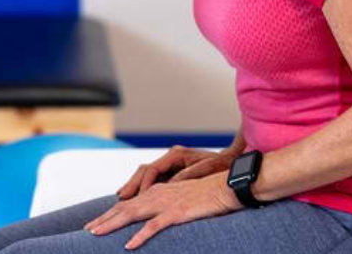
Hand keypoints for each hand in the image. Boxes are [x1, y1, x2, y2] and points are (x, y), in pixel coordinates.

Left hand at [86, 173, 239, 249]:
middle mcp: (156, 195)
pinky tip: (128, 246)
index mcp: (156, 192)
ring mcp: (165, 204)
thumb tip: (154, 218)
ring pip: (132, 214)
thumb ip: (165, 205)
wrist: (225, 187)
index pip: (127, 203)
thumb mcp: (181, 199)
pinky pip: (154, 226)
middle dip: (103, 219)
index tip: (94, 223)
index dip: (109, 214)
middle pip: (124, 208)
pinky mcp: (176, 213)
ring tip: (96, 234)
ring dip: (112, 224)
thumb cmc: (206, 195)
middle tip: (86, 230)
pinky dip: (140, 236)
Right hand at [115, 146, 238, 198]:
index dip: (144, 184)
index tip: (138, 197)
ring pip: (146, 175)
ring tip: (122, 197)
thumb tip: (170, 184)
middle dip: (132, 184)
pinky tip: (135, 196)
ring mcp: (170, 164)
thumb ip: (187, 176)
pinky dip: (143, 188)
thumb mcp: (205, 169)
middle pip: (144, 170)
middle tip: (121, 196)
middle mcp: (170, 157)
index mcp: (176, 154)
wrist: (230, 163)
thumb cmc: (220, 166)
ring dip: (134, 186)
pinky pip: (153, 180)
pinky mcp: (172, 172)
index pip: (153, 169)